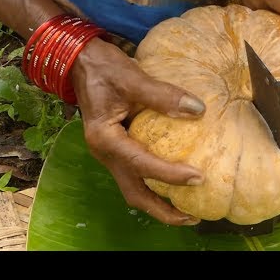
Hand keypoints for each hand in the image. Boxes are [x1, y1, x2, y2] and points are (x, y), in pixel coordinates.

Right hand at [71, 37, 205, 225]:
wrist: (81, 62)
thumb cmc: (103, 68)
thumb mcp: (132, 78)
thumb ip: (162, 95)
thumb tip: (198, 110)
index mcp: (105, 139)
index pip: (141, 164)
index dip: (170, 174)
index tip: (198, 178)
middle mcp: (106, 153)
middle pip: (134, 193)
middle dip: (162, 210)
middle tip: (192, 217)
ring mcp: (112, 153)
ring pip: (135, 187)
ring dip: (159, 202)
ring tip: (188, 209)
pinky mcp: (119, 148)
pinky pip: (138, 173)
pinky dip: (156, 183)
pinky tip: (176, 181)